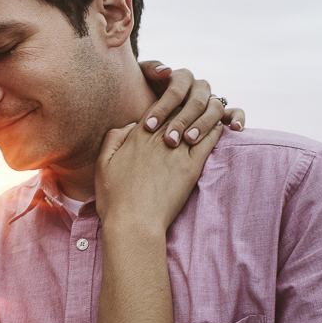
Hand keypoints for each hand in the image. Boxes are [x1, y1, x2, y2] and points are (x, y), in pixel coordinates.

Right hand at [94, 114, 222, 231]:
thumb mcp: (103, 164)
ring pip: (195, 120)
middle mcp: (158, 139)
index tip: (173, 103)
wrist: (133, 223)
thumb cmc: (114, 199)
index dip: (166, 103)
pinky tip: (219, 125)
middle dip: (186, 103)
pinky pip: (208, 140)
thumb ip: (113, 139)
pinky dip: (214, 129)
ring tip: (210, 108)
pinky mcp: (191, 167)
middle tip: (197, 99)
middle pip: (177, 109)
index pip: (156, 108)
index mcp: (137, 137)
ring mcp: (176, 152)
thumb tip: (131, 124)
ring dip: (203, 113)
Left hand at [137, 62, 245, 147]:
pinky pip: (235, 112)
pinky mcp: (221, 114)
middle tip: (169, 140)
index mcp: (180, 78)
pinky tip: (236, 129)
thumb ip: (149, 70)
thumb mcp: (139, 80)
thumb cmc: (141, 97)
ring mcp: (211, 100)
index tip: (149, 126)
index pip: (176, 90)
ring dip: (204, 124)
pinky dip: (238, 118)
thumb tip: (165, 71)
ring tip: (190, 141)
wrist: (146, 109)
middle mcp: (198, 87)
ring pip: (215, 108)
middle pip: (196, 101)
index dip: (163, 107)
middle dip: (182, 121)